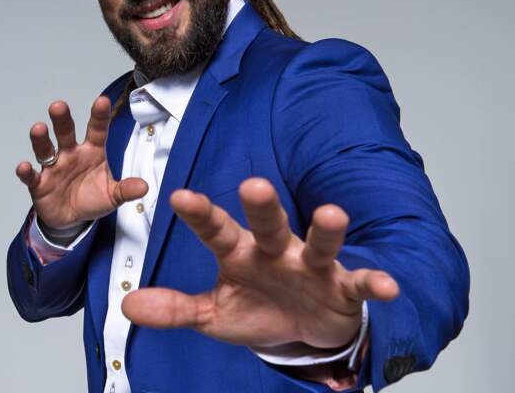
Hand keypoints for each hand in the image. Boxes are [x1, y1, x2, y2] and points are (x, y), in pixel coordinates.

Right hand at [15, 96, 147, 229]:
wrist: (72, 219)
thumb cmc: (92, 198)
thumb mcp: (113, 195)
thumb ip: (126, 190)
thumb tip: (144, 187)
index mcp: (92, 152)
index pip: (96, 130)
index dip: (99, 116)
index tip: (102, 101)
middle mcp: (71, 154)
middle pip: (65, 133)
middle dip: (62, 119)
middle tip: (58, 106)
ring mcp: (53, 167)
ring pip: (45, 149)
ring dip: (41, 139)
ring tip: (39, 128)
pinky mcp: (39, 184)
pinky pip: (31, 177)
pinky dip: (26, 172)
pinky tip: (24, 166)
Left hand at [121, 177, 397, 348]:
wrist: (303, 329)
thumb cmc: (257, 310)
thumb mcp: (213, 314)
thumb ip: (175, 308)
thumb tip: (128, 303)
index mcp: (241, 255)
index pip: (218, 230)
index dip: (200, 215)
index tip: (180, 196)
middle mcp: (277, 251)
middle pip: (268, 224)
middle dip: (262, 205)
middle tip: (253, 185)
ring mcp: (311, 266)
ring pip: (318, 243)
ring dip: (325, 229)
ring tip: (331, 215)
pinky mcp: (341, 286)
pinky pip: (358, 281)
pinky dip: (372, 282)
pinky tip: (386, 285)